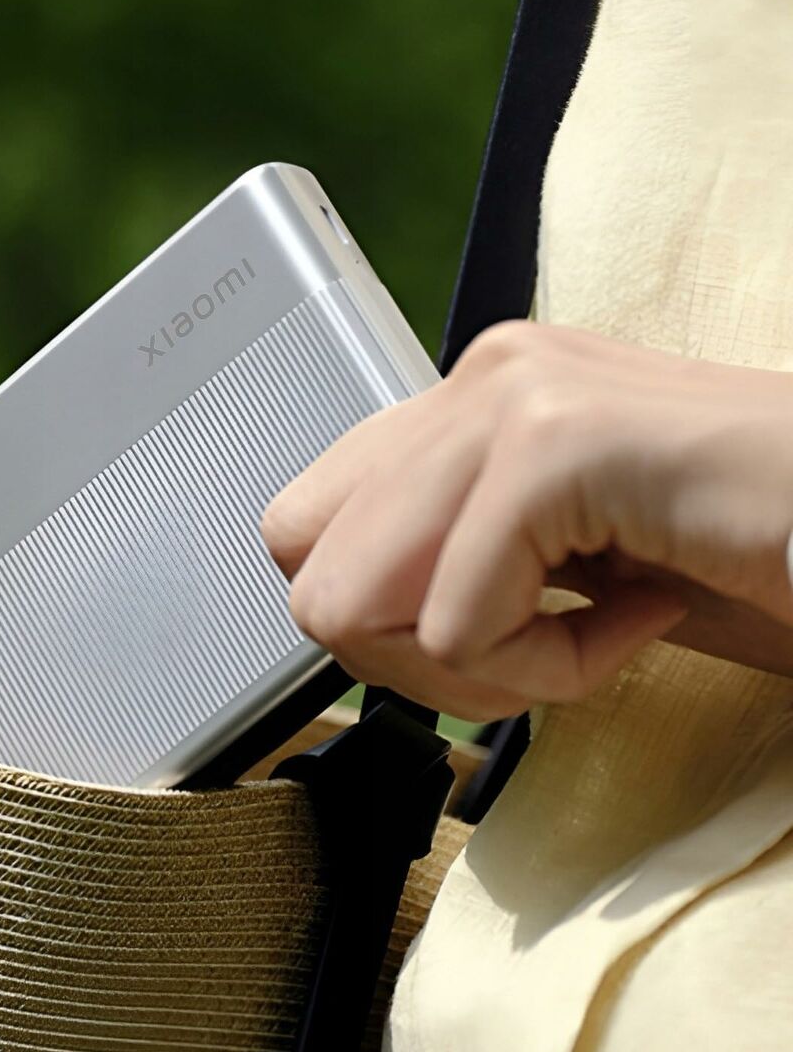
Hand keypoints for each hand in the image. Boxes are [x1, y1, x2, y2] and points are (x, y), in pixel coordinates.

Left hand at [261, 321, 792, 719]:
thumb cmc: (749, 556)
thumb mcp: (563, 565)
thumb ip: (451, 563)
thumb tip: (352, 613)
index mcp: (467, 402)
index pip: (302, 527)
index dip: (370, 622)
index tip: (481, 635)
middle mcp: (478, 380)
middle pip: (310, 575)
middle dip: (412, 662)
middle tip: (536, 651)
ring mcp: (514, 398)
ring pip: (356, 603)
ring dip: (481, 671)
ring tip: (597, 628)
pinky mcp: (561, 445)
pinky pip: (462, 628)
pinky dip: (554, 670)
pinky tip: (647, 614)